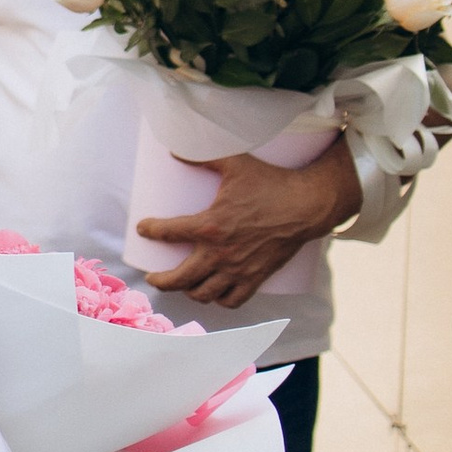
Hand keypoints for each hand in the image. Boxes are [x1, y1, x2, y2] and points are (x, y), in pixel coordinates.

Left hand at [134, 142, 361, 307]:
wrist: (307, 205)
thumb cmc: (271, 183)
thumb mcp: (235, 163)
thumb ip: (203, 157)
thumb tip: (174, 151)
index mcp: (210, 226)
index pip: (169, 233)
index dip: (151, 231)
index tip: (144, 228)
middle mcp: (220, 253)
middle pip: (179, 278)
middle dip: (161, 281)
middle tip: (153, 276)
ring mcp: (238, 270)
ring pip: (204, 294)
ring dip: (188, 291)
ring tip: (183, 285)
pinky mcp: (256, 278)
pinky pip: (233, 301)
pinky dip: (220, 301)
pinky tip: (215, 294)